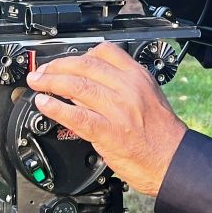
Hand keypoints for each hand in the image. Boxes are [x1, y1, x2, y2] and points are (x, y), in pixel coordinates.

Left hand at [25, 41, 186, 196]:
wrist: (173, 160)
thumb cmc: (161, 133)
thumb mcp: (146, 97)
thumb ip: (119, 88)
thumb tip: (86, 86)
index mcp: (138, 76)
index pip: (105, 51)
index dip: (77, 53)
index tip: (63, 59)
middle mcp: (128, 88)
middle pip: (85, 65)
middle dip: (57, 66)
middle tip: (42, 71)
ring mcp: (119, 109)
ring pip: (77, 86)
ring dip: (51, 82)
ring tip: (38, 83)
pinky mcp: (110, 131)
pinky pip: (77, 115)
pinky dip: (57, 108)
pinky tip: (44, 104)